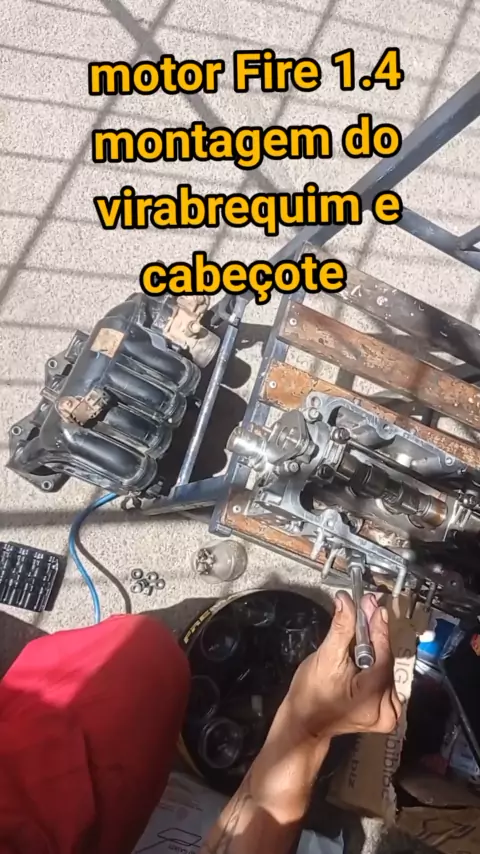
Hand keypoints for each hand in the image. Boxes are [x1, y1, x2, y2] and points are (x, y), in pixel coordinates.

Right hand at [283, 592, 401, 740]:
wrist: (304, 723)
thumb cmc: (310, 693)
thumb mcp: (325, 657)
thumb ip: (341, 629)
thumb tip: (346, 599)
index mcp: (373, 699)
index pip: (384, 655)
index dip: (378, 627)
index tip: (373, 604)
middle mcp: (389, 709)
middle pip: (386, 661)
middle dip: (376, 633)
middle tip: (368, 607)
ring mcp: (389, 714)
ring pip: (386, 668)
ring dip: (376, 645)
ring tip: (365, 622)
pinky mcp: (386, 713)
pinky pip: (383, 678)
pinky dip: (375, 661)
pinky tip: (366, 646)